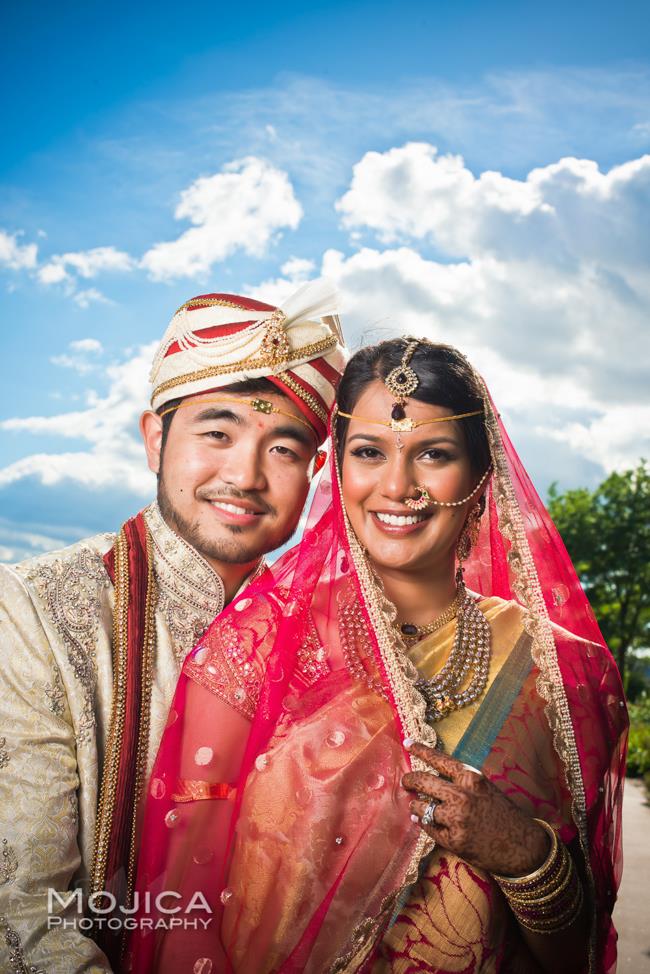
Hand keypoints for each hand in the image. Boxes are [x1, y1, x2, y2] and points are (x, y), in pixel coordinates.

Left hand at [402, 742, 549, 876]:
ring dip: (415, 807)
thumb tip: (431, 777)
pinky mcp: (453, 841)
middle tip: (406, 782)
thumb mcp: (485, 788)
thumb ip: (461, 782)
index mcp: (472, 778)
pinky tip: (424, 822)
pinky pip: (429, 828)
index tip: (407, 743)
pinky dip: (425, 824)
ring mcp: (456, 819)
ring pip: (421, 808)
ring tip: (415, 807)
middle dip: (410, 780)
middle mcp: (462, 796)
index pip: (440, 759)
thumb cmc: (503, 814)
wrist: (523, 846)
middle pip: (423, 781)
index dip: (421, 750)